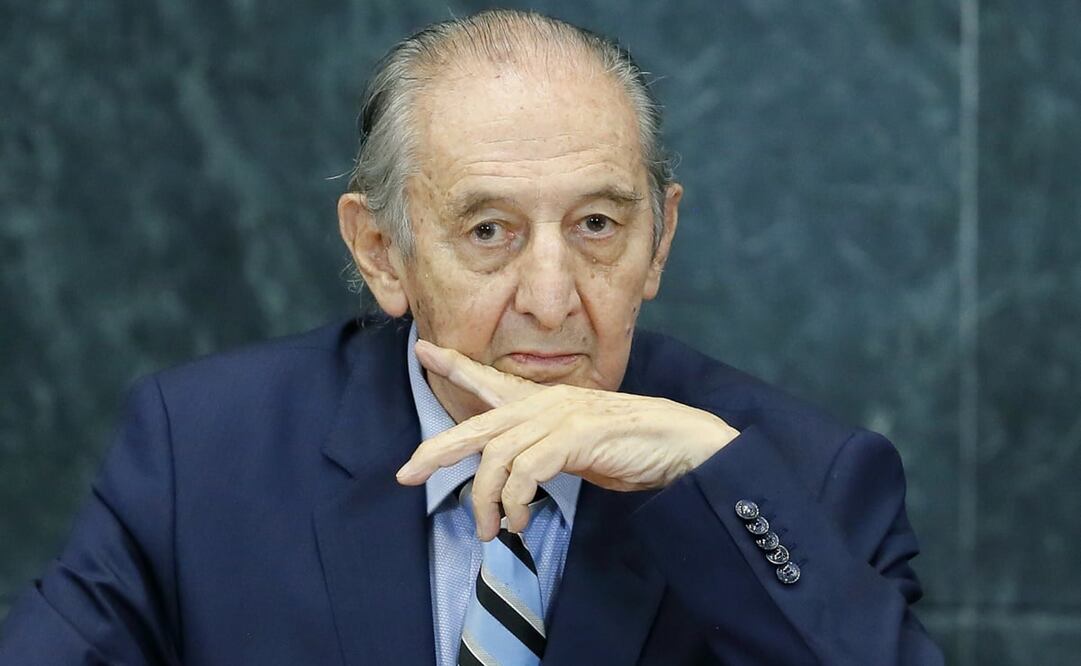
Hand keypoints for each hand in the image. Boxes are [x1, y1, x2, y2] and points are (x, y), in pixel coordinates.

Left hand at [396, 340, 739, 540]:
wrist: (681, 443)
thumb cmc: (631, 448)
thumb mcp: (577, 449)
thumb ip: (545, 453)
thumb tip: (517, 478)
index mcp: (546, 403)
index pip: (491, 380)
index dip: (455, 365)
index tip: (422, 349)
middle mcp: (547, 404)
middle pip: (478, 425)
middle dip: (438, 450)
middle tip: (407, 474)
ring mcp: (561, 417)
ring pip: (497, 456)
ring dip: (486, 500)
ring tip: (490, 531)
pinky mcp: (576, 436)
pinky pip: (527, 471)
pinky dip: (515, 502)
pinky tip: (519, 522)